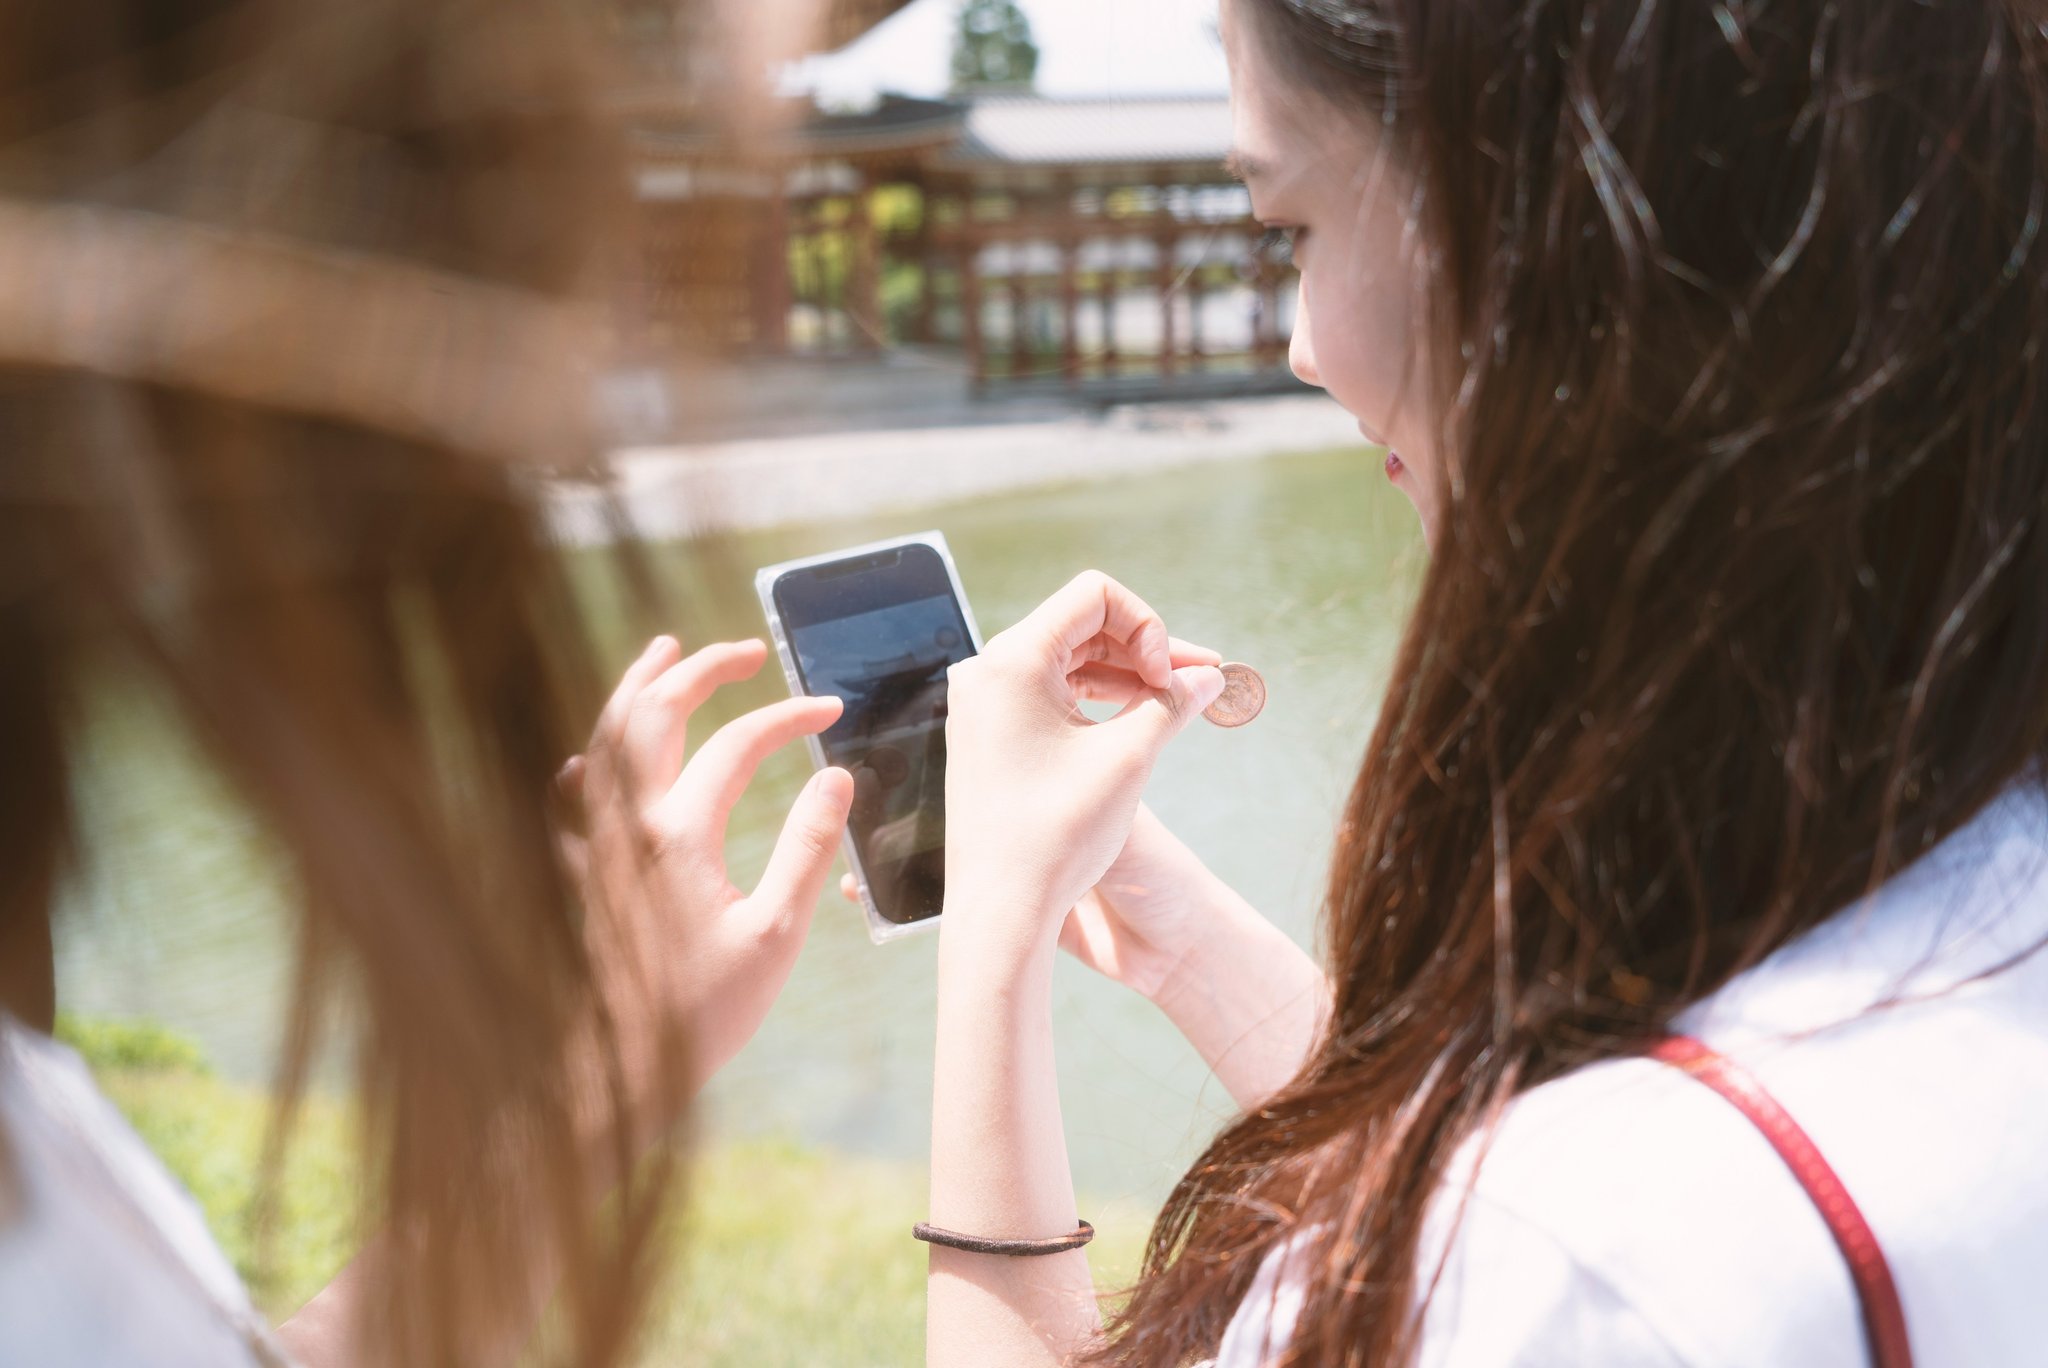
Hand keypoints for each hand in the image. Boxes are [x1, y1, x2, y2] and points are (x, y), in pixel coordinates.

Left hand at [558, 635, 851, 1110]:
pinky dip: (587, 758)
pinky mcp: (578, 871)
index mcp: (681, 833)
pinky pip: (570, 794)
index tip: (829, 712)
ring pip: (605, 737)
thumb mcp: (777, 933)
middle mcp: (628, 823)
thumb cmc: (705, 1009)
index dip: (788, 718)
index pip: (738, 744)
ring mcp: (595, 843)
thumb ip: (807, 849)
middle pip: (656, 712)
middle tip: (744, 651)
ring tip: (664, 653)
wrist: (618, 1065)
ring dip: (637, 686)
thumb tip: (836, 779)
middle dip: (702, 669)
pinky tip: (592, 752)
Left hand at [939, 571, 1224, 967]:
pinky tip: (1139, 721)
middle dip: (1146, 649)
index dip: (1147, 625)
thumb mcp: (1128, 758)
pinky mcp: (991, 737)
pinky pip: (1050, 696)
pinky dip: (1097, 701)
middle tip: (1201, 679)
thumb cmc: (1057, 833)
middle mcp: (989, 672)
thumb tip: (1210, 675)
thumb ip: (1172, 703)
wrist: (1001, 909)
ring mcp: (985, 705)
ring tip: (1181, 700)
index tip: (1169, 679)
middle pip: (1083, 627)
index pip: (1095, 597)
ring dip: (1126, 675)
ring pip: (1069, 663)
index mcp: (1013, 661)